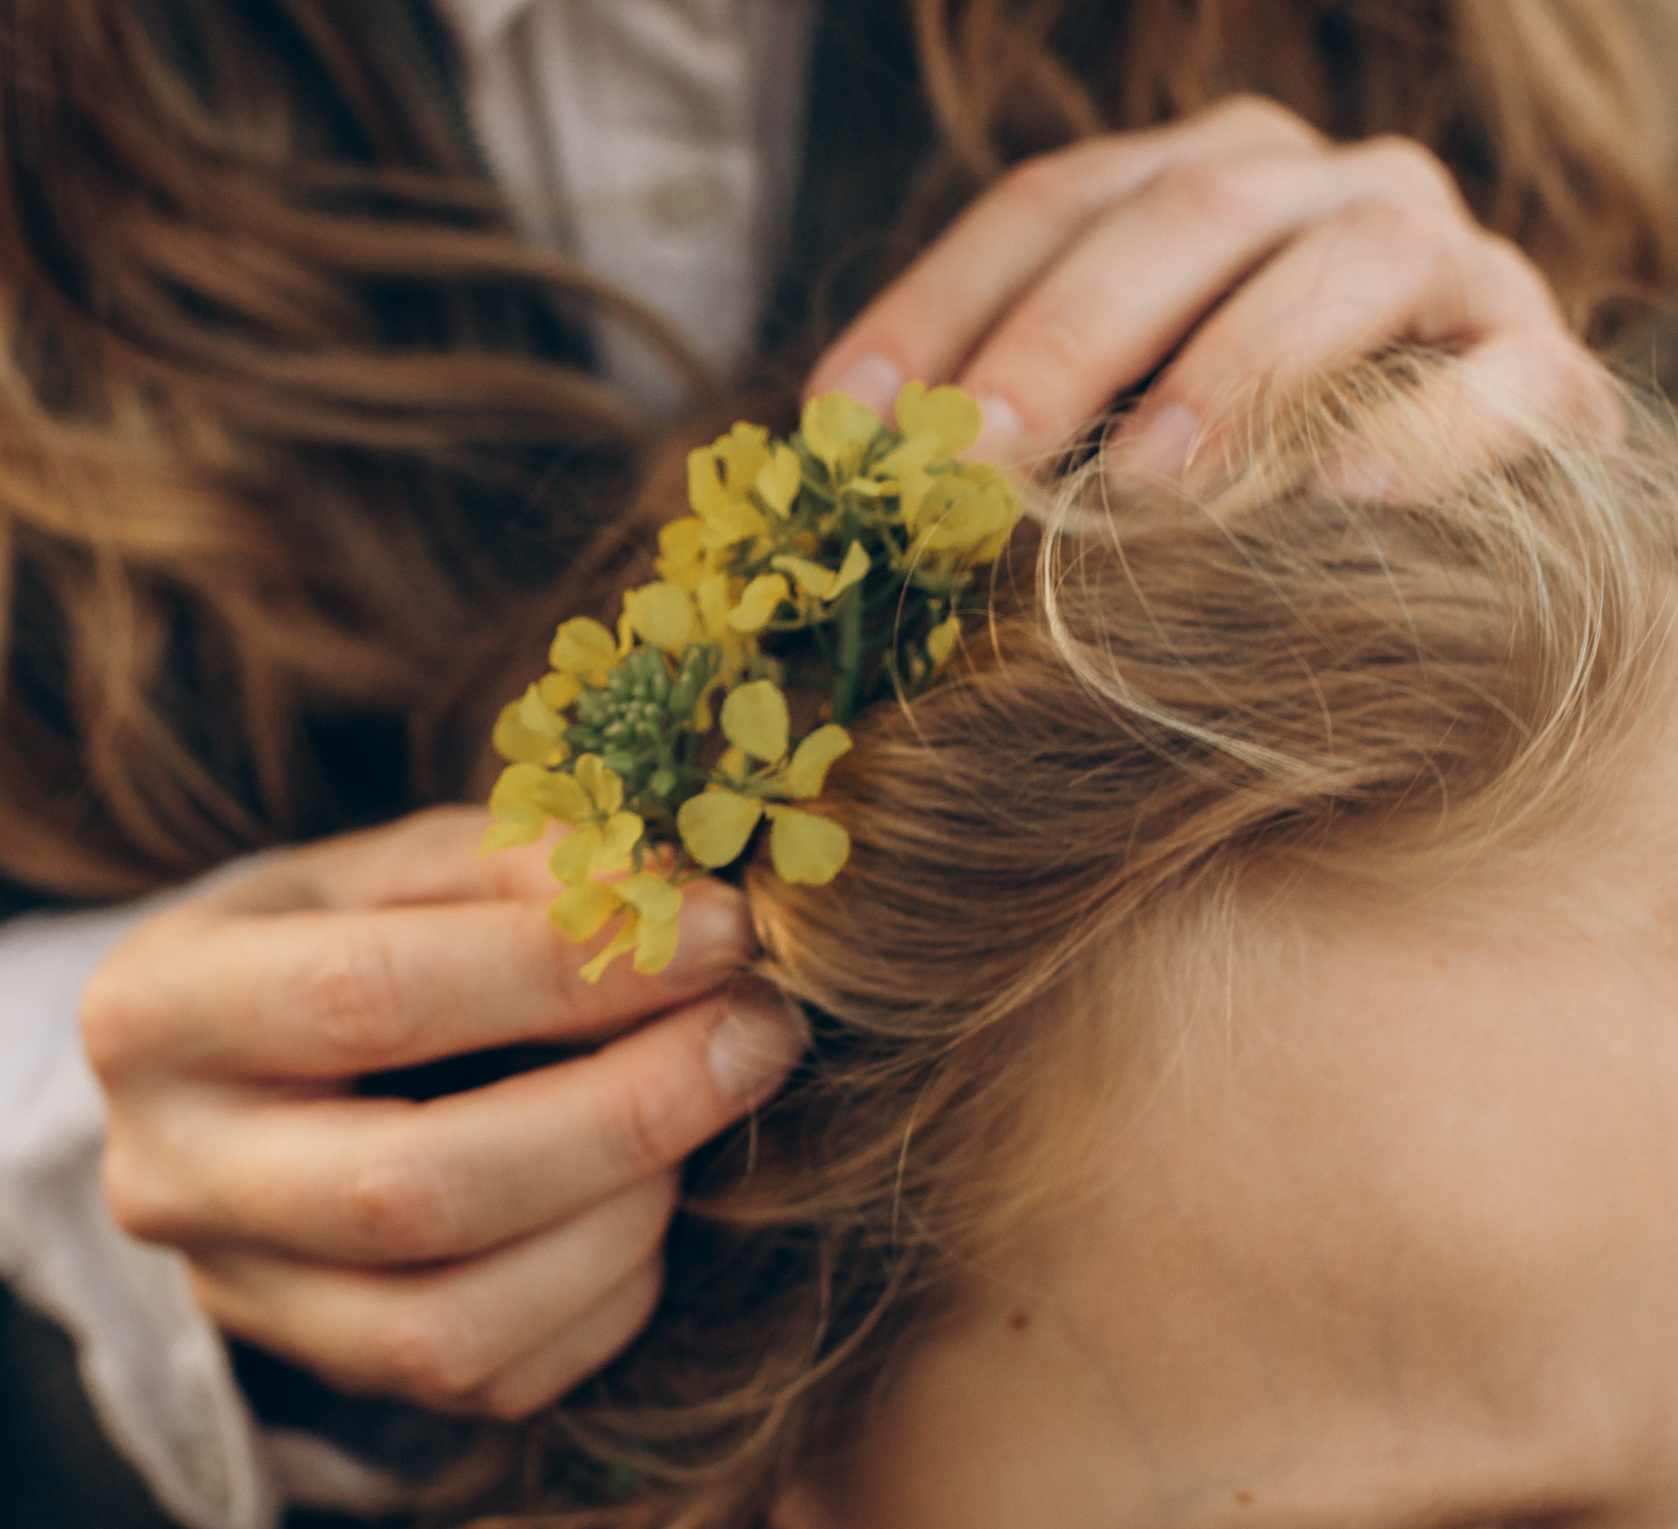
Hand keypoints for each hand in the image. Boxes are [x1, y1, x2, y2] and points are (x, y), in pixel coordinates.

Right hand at [84, 807, 800, 1418]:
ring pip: (452, 1325)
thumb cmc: (333, 941)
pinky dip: (605, 1297)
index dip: (560, 969)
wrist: (236, 1079)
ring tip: (702, 1117)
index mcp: (156, 1009)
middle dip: (621, 1113)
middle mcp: (168, 1174)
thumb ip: (518, 866)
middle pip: (415, 1190)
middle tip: (754, 1035)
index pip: (368, 998)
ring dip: (622, 1220)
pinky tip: (642, 1200)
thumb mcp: (394, 867)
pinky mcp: (322, 1376)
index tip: (718, 930)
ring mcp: (237, 1298)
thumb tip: (666, 898)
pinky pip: (493, 1381)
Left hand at [806, 96, 1614, 484]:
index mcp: (1193, 180)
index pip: (1044, 206)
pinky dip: (1424, 436)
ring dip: (1232, 374)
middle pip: (1179, 218)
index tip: (844, 423)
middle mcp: (1320, 187)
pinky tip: (1343, 500)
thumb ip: (1000, 423)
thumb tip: (835, 473)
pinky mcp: (1540, 364)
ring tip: (1141, 488)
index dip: (937, 308)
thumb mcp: (1100, 417)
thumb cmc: (1225, 462)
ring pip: (1342, 266)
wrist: (1445, 489)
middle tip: (976, 456)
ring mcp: (1446, 261)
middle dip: (1062, 340)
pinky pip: (1498, 378)